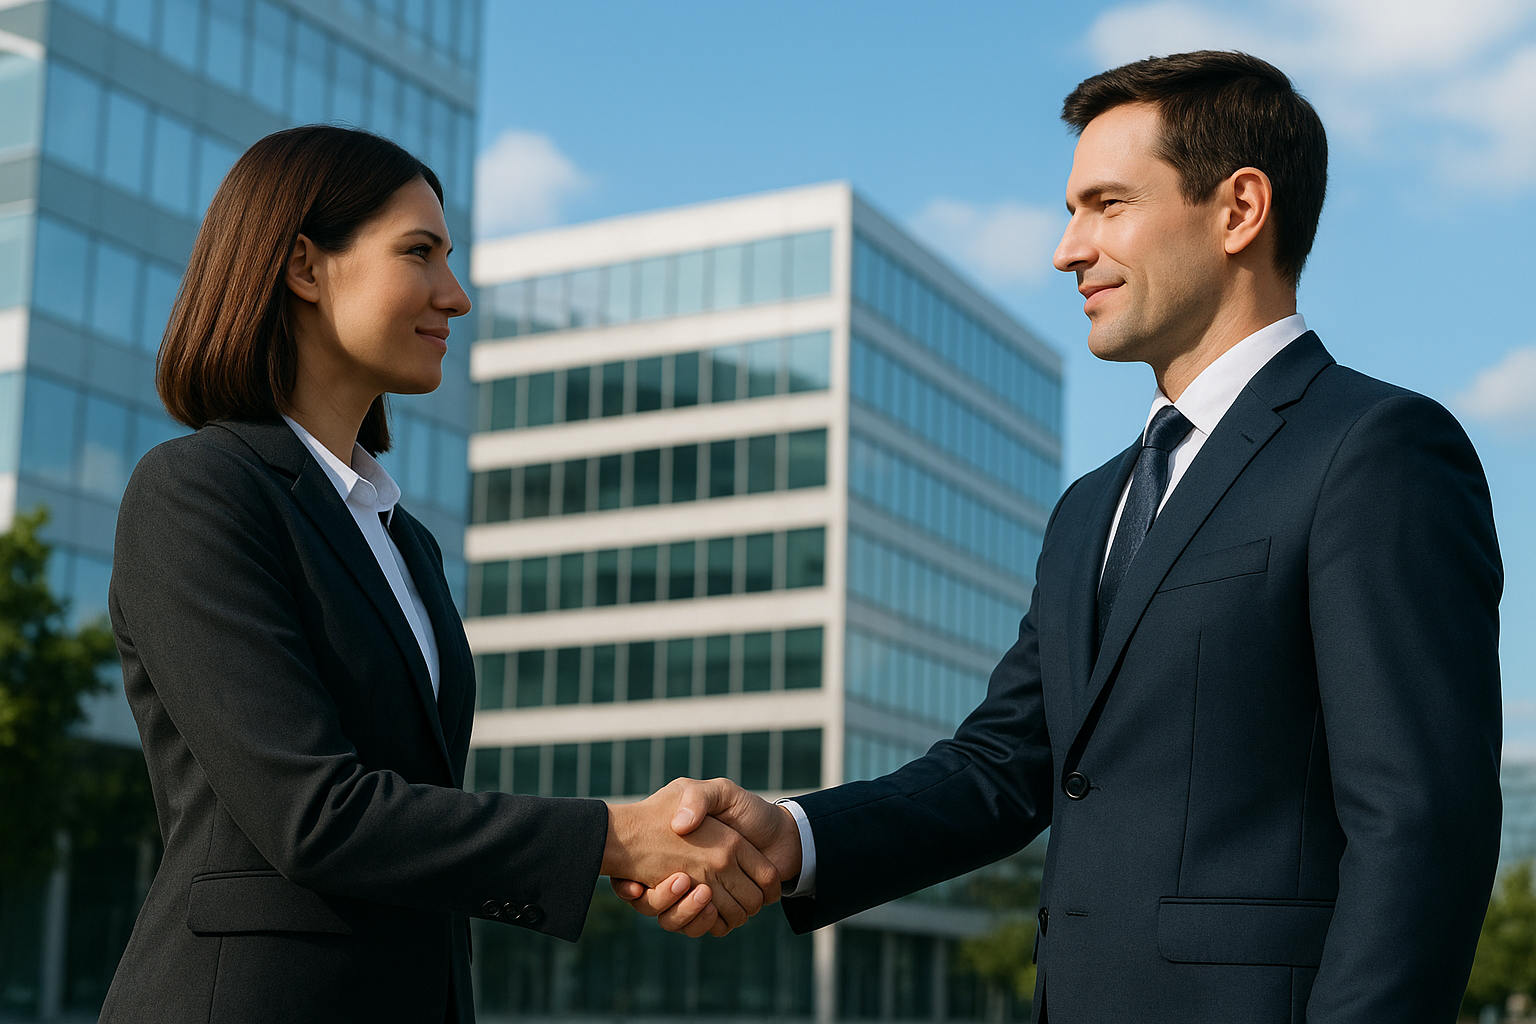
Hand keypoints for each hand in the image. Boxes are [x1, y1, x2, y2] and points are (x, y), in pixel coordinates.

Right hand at [601, 778, 781, 933]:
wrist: (783, 833)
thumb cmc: (749, 811)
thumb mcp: (719, 792)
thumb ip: (698, 798)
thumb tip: (680, 825)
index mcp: (679, 854)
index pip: (639, 879)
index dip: (630, 885)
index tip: (632, 884)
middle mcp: (690, 876)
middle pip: (659, 904)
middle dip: (662, 899)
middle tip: (678, 880)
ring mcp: (705, 896)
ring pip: (681, 920)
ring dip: (687, 911)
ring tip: (701, 891)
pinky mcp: (721, 912)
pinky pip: (705, 928)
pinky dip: (705, 923)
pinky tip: (710, 906)